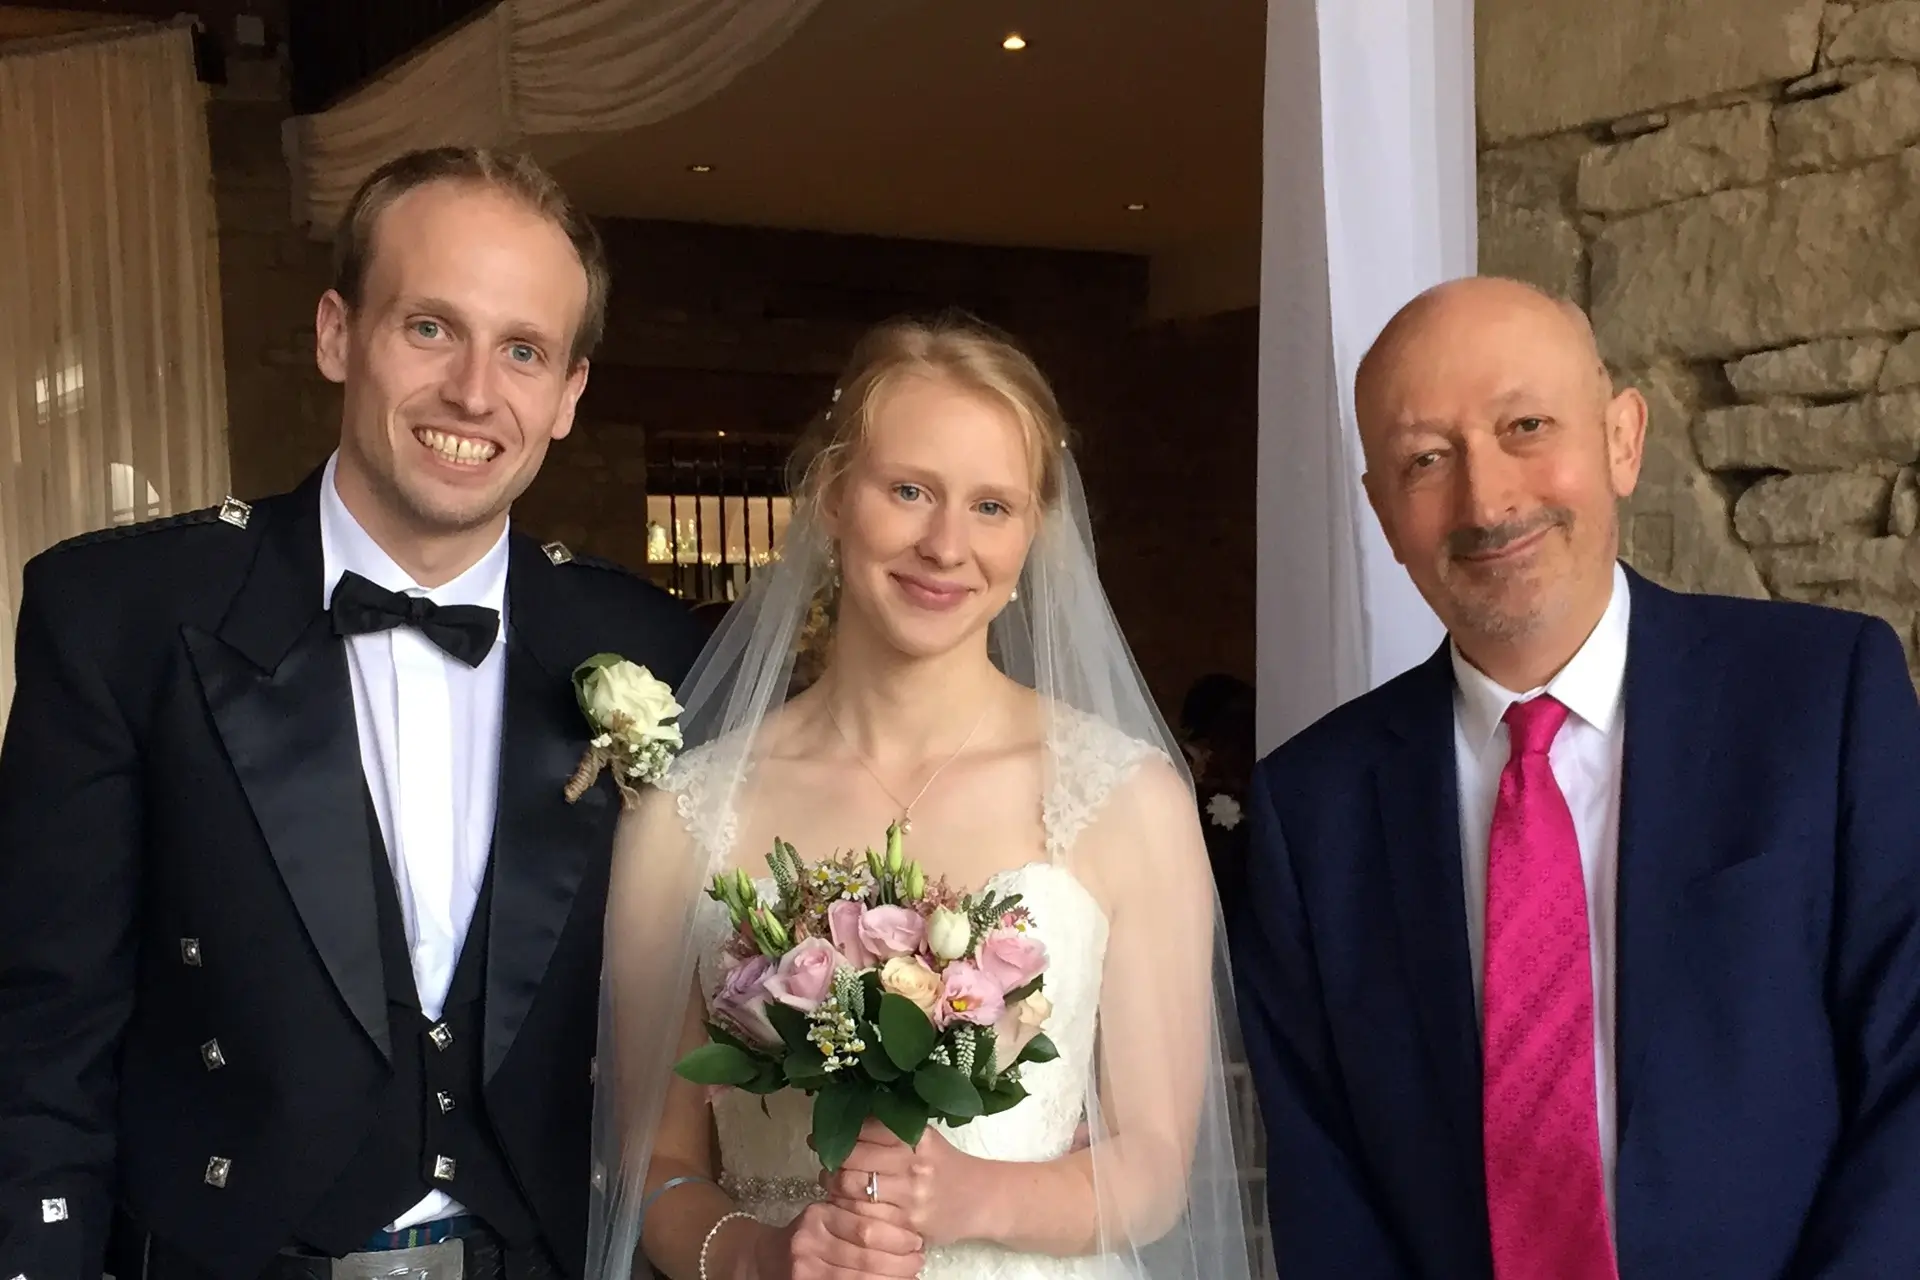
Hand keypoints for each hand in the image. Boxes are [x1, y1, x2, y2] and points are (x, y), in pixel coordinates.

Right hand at [745, 1200, 923, 1279]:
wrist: (766, 1259)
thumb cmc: (807, 1234)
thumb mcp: (826, 1215)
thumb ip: (856, 1215)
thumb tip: (906, 1227)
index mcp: (819, 1216)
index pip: (865, 1226)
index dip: (896, 1236)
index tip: (916, 1239)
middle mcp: (810, 1242)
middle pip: (865, 1255)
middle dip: (899, 1261)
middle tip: (919, 1259)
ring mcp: (807, 1270)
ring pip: (860, 1278)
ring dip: (893, 1279)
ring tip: (912, 1275)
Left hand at [820, 1120, 984, 1247]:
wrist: (981, 1199)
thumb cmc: (946, 1165)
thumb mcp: (924, 1138)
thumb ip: (890, 1128)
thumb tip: (845, 1116)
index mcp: (916, 1136)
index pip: (864, 1128)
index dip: (837, 1132)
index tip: (820, 1135)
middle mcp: (913, 1164)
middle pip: (852, 1158)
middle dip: (831, 1160)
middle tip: (825, 1161)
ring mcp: (910, 1196)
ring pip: (852, 1189)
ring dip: (833, 1185)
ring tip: (831, 1182)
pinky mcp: (907, 1224)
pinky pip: (863, 1216)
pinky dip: (846, 1209)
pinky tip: (844, 1204)